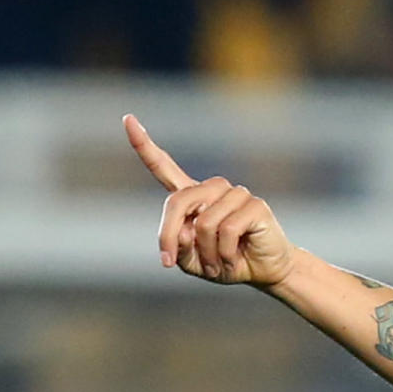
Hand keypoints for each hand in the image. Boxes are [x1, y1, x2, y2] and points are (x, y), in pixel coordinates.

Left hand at [126, 115, 295, 287]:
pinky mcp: (255, 205)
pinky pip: (227, 231)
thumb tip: (183, 232)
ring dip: (207, 253)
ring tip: (218, 265)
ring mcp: (235, 194)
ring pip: (204, 223)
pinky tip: (233, 261)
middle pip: (178, 201)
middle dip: (168, 235)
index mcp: (192, 196)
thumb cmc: (225, 262)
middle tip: (169, 263)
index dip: (144, 145)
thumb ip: (179, 248)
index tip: (128, 120)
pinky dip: (225, 255)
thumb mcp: (193, 262)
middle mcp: (212, 189)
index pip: (164, 166)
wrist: (264, 271)